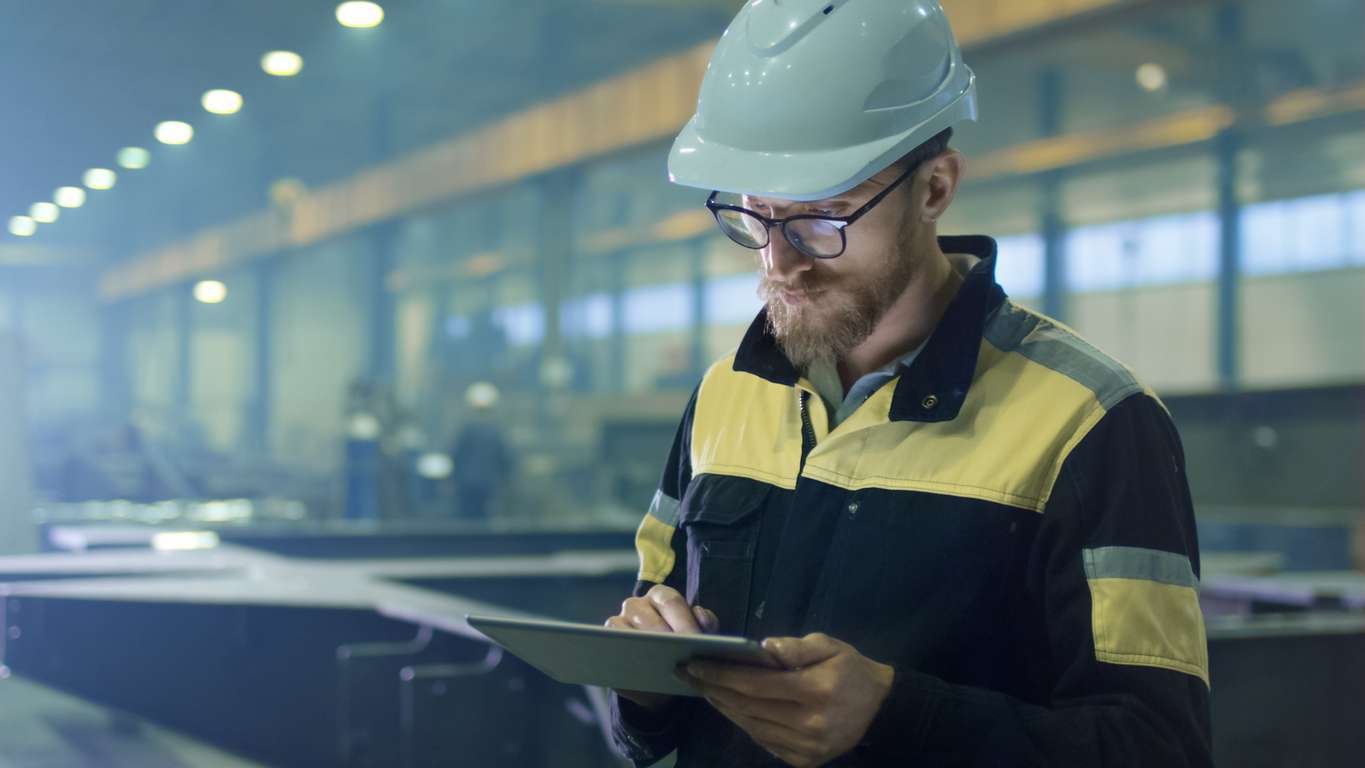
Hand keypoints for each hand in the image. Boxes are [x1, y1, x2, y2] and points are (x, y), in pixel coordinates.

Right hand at [604, 584, 717, 710]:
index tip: (693, 640)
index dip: (683, 620)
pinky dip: (621, 656)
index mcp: (661, 597)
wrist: (659, 682)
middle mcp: (637, 605)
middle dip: (664, 637)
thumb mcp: (697, 639)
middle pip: (648, 616)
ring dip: (640, 646)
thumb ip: (705, 627)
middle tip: (677, 657)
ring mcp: (618, 621)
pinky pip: (608, 644)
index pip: (671, 601)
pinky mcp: (605, 641)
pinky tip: (636, 671)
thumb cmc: (679, 652)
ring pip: (625, 628)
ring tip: (657, 665)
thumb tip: (704, 622)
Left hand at [680, 633, 892, 766]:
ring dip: (723, 707)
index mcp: (816, 690)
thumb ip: (796, 646)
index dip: (722, 674)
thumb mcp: (830, 646)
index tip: (695, 663)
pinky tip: (729, 707)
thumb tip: (761, 646)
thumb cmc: (851, 670)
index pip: (756, 683)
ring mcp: (807, 748)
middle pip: (748, 707)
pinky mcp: (805, 761)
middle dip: (713, 689)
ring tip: (704, 689)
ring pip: (752, 727)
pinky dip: (744, 724)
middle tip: (688, 674)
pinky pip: (764, 741)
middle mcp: (810, 723)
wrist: (882, 710)